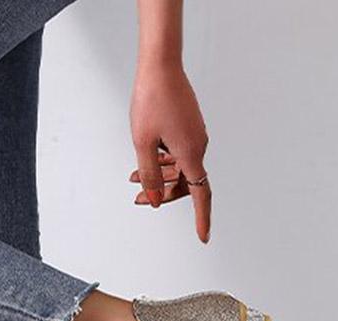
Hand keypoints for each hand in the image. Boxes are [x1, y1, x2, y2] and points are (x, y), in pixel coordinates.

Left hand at [129, 65, 210, 242]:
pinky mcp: (188, 127)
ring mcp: (194, 135)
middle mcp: (198, 145)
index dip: (202, 218)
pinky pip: (178, 153)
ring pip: (180, 168)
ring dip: (158, 176)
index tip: (203, 237)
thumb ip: (149, 176)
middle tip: (138, 199)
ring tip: (133, 179)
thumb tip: (155, 200)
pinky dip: (162, 161)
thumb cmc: (151, 101)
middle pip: (186, 182)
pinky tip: (144, 161)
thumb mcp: (142, 144)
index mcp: (191, 152)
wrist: (160, 66)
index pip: (200, 194)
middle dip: (163, 193)